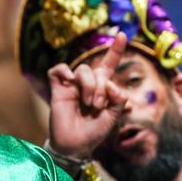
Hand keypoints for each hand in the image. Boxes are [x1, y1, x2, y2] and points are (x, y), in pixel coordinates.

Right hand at [47, 32, 128, 159]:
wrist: (76, 145)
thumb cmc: (94, 132)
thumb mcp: (114, 116)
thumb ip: (119, 99)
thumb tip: (113, 85)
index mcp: (103, 87)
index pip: (109, 64)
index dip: (116, 50)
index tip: (123, 35)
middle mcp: (87, 83)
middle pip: (97, 70)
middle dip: (101, 87)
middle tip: (97, 106)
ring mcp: (72, 85)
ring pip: (82, 69)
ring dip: (89, 85)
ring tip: (88, 103)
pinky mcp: (58, 88)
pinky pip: (58, 70)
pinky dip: (64, 71)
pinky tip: (69, 81)